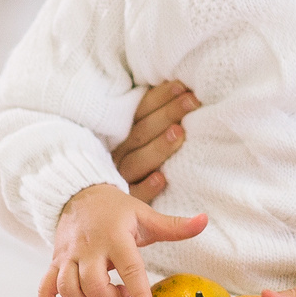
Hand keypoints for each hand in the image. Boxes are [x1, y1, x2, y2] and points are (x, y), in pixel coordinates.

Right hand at [38, 184, 205, 296]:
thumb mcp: (146, 215)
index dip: (138, 291)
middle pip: (92, 284)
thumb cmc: (117, 210)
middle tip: (122, 295)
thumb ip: (175, 225)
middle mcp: (88, 248)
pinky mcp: (54, 263)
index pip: (129, 267)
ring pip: (68, 290)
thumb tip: (205, 221)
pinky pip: (43, 290)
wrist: (79, 194)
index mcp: (115, 237)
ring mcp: (67, 256)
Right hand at [114, 80, 196, 203]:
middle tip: (192, 102)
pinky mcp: (127, 202)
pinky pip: (134, 195)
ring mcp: (120, 178)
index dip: (159, 98)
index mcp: (122, 136)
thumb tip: (185, 89)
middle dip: (167, 114)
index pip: (139, 112)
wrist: (103, 210)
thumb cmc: (138, 163)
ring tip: (179, 133)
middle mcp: (118, 155)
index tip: (182, 86)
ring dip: (159, 147)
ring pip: (137, 161)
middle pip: (141, 133)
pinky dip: (147, 187)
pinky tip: (161, 179)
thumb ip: (156, 118)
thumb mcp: (142, 138)